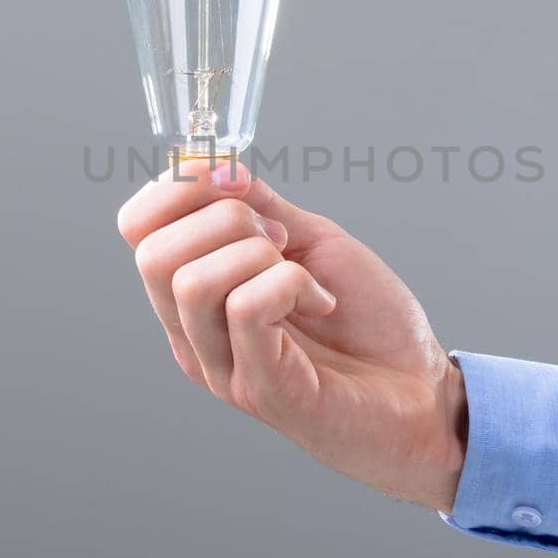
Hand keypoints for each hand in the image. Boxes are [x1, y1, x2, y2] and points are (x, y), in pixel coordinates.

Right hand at [117, 159, 466, 511]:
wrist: (421, 390)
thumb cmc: (368, 322)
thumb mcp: (311, 241)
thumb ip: (259, 205)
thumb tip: (212, 167)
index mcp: (194, 296)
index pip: (136, 228)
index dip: (180, 188)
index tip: (242, 187)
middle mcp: (193, 335)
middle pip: (153, 254)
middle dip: (225, 219)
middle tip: (281, 241)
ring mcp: (222, 366)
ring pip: (193, 281)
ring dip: (260, 255)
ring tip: (305, 278)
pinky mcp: (261, 389)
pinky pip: (247, 309)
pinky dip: (292, 284)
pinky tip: (322, 302)